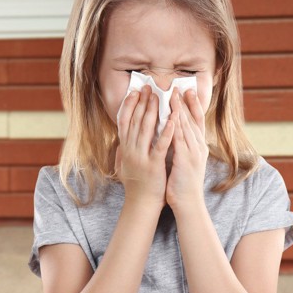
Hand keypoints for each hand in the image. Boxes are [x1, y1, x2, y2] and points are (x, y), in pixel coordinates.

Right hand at [116, 85, 174, 206]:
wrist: (141, 204)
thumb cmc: (135, 186)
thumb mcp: (123, 167)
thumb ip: (121, 154)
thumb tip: (119, 143)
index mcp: (124, 149)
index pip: (123, 122)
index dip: (129, 105)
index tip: (134, 92)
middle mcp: (130, 150)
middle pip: (135, 121)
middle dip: (142, 102)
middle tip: (149, 87)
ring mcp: (141, 157)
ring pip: (147, 129)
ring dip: (154, 111)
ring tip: (160, 96)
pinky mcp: (154, 165)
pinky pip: (161, 145)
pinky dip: (167, 131)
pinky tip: (174, 119)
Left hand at [166, 89, 207, 210]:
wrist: (188, 204)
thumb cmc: (183, 184)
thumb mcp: (185, 162)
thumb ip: (182, 148)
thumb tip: (176, 136)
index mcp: (198, 147)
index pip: (196, 122)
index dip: (192, 105)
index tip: (187, 91)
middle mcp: (198, 147)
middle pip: (193, 120)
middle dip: (186, 102)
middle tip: (180, 86)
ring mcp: (193, 153)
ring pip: (187, 126)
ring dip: (180, 110)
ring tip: (174, 95)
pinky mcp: (186, 160)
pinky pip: (180, 140)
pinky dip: (176, 127)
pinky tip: (171, 117)